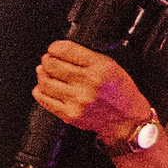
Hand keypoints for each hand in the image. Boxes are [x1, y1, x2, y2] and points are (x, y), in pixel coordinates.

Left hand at [36, 40, 154, 143]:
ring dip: (42, 75)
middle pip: (52, 65)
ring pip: (45, 82)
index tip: (54, 48)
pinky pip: (45, 99)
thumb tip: (59, 52)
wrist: (126, 120)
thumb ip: (87, 57)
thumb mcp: (112, 65)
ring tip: (45, 73)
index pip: (67, 50)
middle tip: (48, 60)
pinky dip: (40, 91)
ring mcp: (78, 100)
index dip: (55, 47)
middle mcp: (89, 83)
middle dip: (47, 60)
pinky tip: (44, 88)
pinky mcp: (70, 114)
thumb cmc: (120, 92)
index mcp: (101, 67)